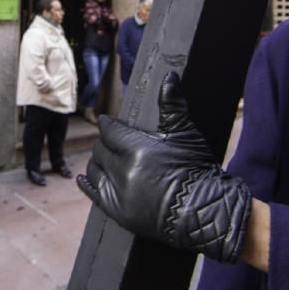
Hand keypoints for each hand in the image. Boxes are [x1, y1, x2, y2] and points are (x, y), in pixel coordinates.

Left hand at [77, 72, 251, 262]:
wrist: (204, 211)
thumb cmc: (196, 169)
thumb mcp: (185, 134)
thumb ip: (172, 106)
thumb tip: (169, 77)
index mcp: (136, 148)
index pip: (111, 131)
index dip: (108, 125)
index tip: (106, 121)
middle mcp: (122, 170)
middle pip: (101, 150)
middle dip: (104, 143)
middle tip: (109, 141)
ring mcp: (118, 193)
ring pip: (95, 170)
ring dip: (98, 162)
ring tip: (103, 158)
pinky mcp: (118, 212)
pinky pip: (93, 194)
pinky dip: (87, 184)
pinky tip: (84, 178)